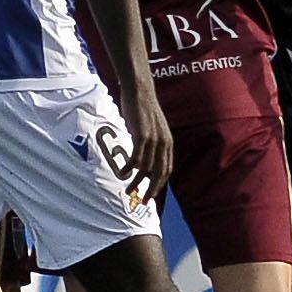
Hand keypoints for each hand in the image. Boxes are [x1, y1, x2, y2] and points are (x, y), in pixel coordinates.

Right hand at [118, 83, 172, 205]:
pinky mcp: (142, 135)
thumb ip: (151, 142)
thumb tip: (143, 155)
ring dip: (137, 182)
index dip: (159, 184)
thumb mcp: (152, 128)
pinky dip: (130, 168)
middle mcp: (163, 143)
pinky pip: (137, 157)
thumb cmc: (142, 109)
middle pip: (159, 173)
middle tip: (142, 202)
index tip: (150, 195)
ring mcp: (153, 139)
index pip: (166, 170)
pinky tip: (123, 173)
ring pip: (147, 168)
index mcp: (167, 143)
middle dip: (151, 190)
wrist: (140, 90)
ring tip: (128, 190)